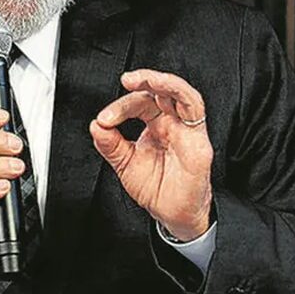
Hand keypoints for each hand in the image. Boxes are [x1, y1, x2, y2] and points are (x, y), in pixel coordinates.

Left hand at [90, 69, 212, 240]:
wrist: (173, 215)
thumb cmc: (157, 188)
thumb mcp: (125, 164)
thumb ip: (110, 145)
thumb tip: (96, 125)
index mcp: (156, 125)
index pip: (140, 103)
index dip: (121, 106)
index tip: (104, 119)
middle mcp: (173, 123)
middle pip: (159, 91)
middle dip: (143, 81)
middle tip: (126, 80)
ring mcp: (187, 130)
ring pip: (180, 92)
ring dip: (162, 81)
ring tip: (143, 78)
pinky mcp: (198, 141)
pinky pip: (195, 109)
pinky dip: (180, 94)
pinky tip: (163, 89)